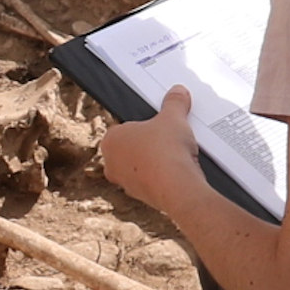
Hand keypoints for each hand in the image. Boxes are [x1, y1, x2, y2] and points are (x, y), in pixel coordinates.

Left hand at [95, 86, 207, 219]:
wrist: (177, 188)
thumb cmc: (165, 152)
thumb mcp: (173, 117)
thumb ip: (174, 102)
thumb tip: (178, 92)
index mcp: (111, 140)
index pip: (126, 126)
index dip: (146, 124)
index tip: (159, 124)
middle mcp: (112, 164)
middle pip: (134, 147)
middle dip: (151, 143)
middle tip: (169, 138)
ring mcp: (125, 183)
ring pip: (143, 166)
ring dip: (157, 161)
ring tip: (177, 154)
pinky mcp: (142, 197)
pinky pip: (153, 181)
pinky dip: (164, 177)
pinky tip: (178, 171)